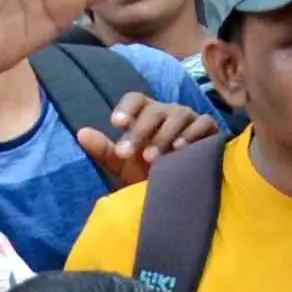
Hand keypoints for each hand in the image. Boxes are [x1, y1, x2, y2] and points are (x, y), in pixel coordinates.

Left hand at [75, 91, 221, 187]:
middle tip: (128, 154)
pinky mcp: (210, 130)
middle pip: (154, 110)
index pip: (136, 100)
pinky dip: (192, 134)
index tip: (116, 124)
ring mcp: (190, 119)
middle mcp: (168, 112)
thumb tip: (81, 134)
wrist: (180, 192)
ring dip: (163, 136)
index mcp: (146, 115)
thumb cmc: (150, 173)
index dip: (126, 108)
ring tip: (153, 158)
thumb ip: (103, 150)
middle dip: (140, 131)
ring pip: (178, 115)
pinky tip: (181, 150)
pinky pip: (203, 123)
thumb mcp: (124, 165)